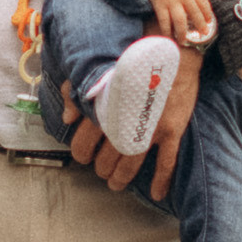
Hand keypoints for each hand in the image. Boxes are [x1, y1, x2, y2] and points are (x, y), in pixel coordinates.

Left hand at [62, 44, 202, 202]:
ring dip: (122, 178)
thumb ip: (77, 91)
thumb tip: (67, 118)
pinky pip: (166, 162)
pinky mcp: (172, 129)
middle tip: (102, 170)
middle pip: (106, 159)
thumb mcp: (100, 68)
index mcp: (104, 107)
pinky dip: (162, 181)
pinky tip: (157, 194)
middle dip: (101, 169)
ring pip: (131, 165)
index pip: (83, 143)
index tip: (84, 156)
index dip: (81, 153)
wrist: (174, 47)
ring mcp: (150, 128)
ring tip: (116, 183)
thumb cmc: (134, 54)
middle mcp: (125, 121)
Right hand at [143, 0, 216, 47]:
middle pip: (194, 13)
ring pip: (180, 20)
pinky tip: (168, 37)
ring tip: (184, 41)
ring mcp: (171, 0)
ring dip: (183, 32)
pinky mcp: (159, 4)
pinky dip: (166, 30)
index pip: (203, 2)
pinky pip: (164, 20)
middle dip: (199, 25)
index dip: (207, 13)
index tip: (209, 21)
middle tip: (202, 34)